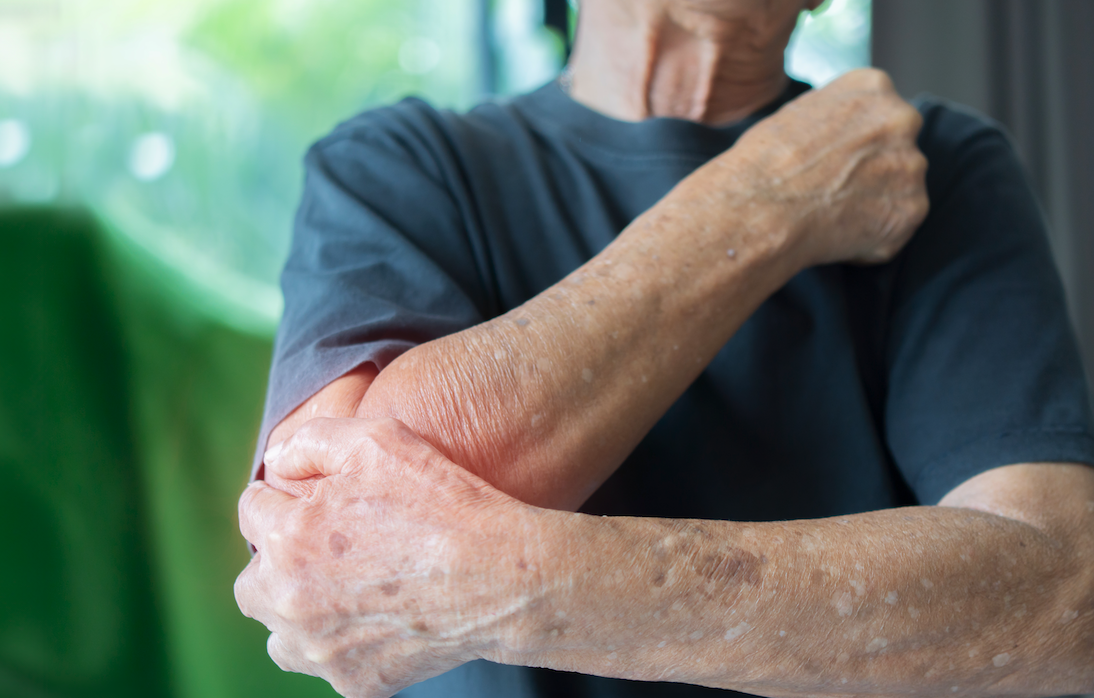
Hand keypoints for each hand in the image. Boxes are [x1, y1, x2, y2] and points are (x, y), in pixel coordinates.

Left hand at [235, 417, 538, 697]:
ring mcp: (321, 650)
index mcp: (288, 538)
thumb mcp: (379, 440)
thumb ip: (311, 442)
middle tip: (327, 547)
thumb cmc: (442, 503)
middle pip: (251, 581)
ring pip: (278, 633)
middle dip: (278, 560)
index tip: (319, 500)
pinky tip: (374, 618)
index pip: (252, 510)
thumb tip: (274, 460)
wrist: (501, 577)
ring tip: (343, 589)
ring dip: (297, 610)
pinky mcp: (354, 682)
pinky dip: (338, 645)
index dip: (287, 498)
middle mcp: (291, 601)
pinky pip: (324, 663)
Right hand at [681, 68, 929, 266]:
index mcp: (873, 88)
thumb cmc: (763, 164)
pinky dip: (870, 239)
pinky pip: (894, 230)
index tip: (834, 162)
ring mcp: (911, 167)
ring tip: (830, 214)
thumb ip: (835, 119)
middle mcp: (902, 119)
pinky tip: (837, 234)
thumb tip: (840, 136)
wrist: (759, 209)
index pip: (879, 114)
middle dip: (873, 171)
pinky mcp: (911, 211)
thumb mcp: (796, 114)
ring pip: (899, 191)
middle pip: (897, 150)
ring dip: (873, 206)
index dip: (855, 144)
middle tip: (834, 190)